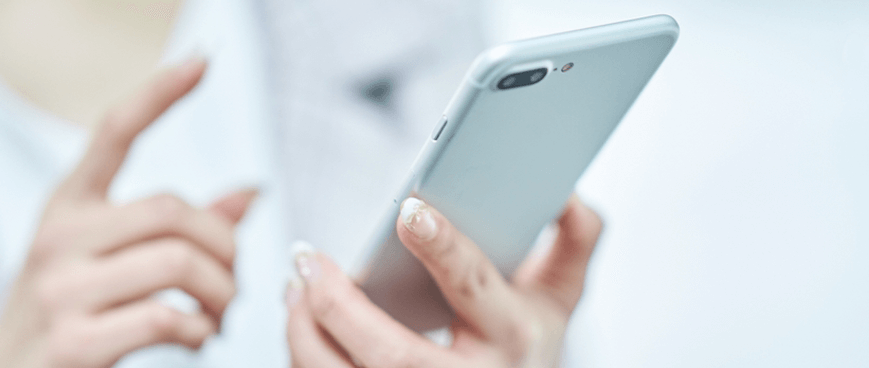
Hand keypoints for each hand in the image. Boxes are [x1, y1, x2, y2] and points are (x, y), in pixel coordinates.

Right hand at [0, 58, 255, 367]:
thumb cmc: (72, 320)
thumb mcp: (111, 263)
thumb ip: (179, 230)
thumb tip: (252, 192)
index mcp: (67, 207)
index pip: (115, 132)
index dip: (160, 93)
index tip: (203, 60)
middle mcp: (58, 237)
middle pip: (174, 209)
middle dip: (227, 247)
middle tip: (235, 283)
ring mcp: (60, 289)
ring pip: (179, 262)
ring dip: (222, 294)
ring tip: (218, 315)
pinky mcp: (73, 342)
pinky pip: (166, 317)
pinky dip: (199, 331)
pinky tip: (196, 338)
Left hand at [286, 195, 602, 366]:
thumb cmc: (526, 345)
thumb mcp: (561, 296)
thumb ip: (574, 239)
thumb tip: (567, 193)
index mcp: (514, 336)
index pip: (473, 286)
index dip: (442, 246)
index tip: (410, 209)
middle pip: (392, 354)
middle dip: (337, 306)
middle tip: (307, 260)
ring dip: (306, 334)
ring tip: (295, 286)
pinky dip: (306, 357)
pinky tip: (299, 320)